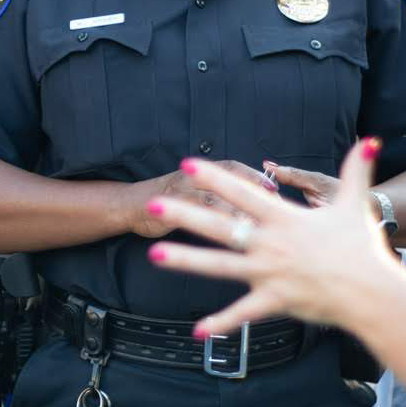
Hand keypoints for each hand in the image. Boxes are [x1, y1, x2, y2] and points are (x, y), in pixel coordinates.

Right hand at [128, 161, 279, 237]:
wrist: (129, 205)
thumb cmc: (167, 202)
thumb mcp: (192, 192)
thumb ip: (216, 195)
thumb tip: (248, 203)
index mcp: (201, 173)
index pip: (235, 168)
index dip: (255, 176)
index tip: (276, 186)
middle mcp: (194, 178)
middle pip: (230, 180)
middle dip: (253, 191)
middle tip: (275, 204)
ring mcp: (181, 192)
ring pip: (215, 198)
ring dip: (237, 211)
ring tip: (259, 225)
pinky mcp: (170, 210)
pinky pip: (194, 216)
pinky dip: (212, 224)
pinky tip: (229, 238)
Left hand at [145, 142, 405, 338]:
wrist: (373, 292)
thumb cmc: (362, 249)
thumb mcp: (356, 205)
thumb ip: (356, 171)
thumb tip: (370, 140)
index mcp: (284, 219)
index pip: (241, 192)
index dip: (213, 178)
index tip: (188, 165)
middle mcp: (270, 243)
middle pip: (219, 225)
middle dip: (184, 214)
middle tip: (153, 204)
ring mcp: (269, 273)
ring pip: (219, 265)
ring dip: (185, 261)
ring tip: (154, 256)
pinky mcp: (274, 300)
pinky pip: (242, 313)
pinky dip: (221, 323)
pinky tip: (197, 331)